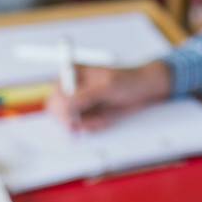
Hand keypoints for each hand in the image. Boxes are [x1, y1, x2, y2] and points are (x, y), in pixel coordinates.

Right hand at [46, 60, 171, 130]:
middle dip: (73, 120)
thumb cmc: (128, 80)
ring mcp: (81, 103)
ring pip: (72, 122)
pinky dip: (95, 126)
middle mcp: (73, 88)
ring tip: (103, 117)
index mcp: (73, 73)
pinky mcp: (90, 114)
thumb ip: (83, 96)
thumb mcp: (106, 87)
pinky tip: (106, 119)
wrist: (146, 90)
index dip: (61, 109)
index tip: (72, 120)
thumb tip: (64, 105)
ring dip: (87, 123)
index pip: (56, 94)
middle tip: (87, 123)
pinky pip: (84, 127)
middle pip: (58, 110)